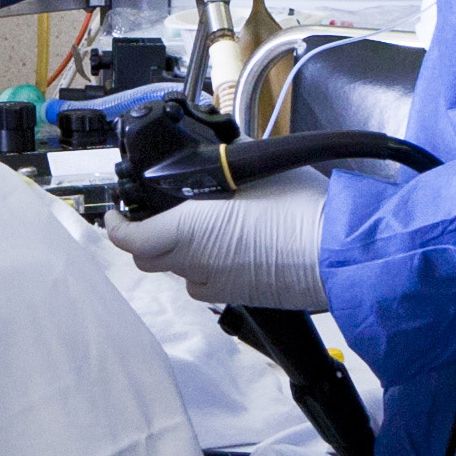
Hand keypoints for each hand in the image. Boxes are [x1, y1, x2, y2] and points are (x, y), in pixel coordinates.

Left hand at [101, 170, 333, 311]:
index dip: (116, 224)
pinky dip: (205, 268)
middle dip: (143, 237)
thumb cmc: (301, 210)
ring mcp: (218, 285)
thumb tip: (211, 159)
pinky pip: (207, 284)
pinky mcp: (241, 296)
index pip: (129, 237)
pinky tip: (226, 249)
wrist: (339, 253)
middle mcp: (196, 264)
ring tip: (196, 229)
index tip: (116, 213)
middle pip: (147, 259)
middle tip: (153, 216)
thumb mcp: (251, 171)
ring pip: (178, 273)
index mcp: (188, 231)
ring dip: (176, 254)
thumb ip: (219, 167)